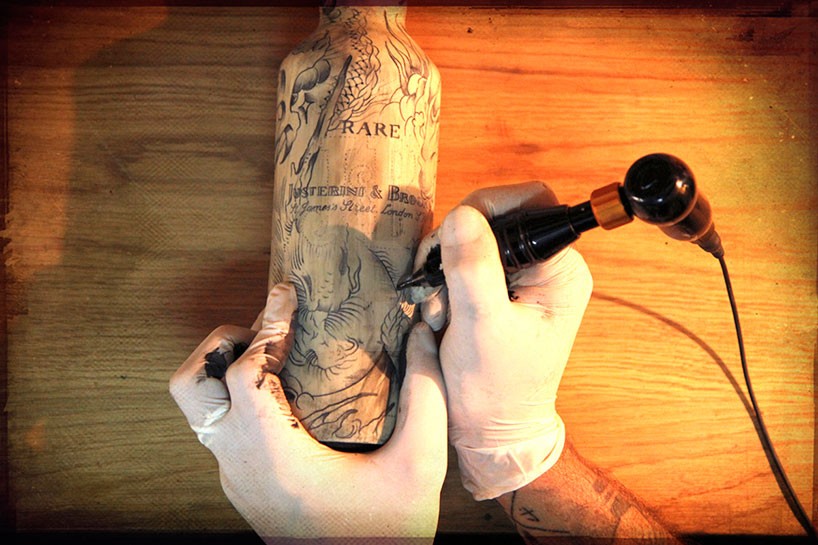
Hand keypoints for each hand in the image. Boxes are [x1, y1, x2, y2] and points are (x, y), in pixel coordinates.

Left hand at [170, 284, 447, 542]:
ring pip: (197, 408)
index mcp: (275, 456)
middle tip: (271, 332)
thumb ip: (426, 395)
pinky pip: (220, 425)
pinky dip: (239, 395)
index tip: (287, 295)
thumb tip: (423, 334)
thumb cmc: (385, 534)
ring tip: (273, 356)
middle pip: (191, 386)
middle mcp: (241, 464)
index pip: (243, 374)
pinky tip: (284, 391)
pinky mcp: (242, 483)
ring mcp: (235, 476)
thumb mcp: (420, 465)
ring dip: (224, 370)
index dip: (266, 325)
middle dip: (224, 345)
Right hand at [419, 182, 592, 500]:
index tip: (448, 238)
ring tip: (436, 309)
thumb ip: (474, 269)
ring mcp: (523, 277)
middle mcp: (548, 267)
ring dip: (445, 266)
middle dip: (457, 244)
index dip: (486, 208)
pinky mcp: (500, 288)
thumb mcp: (481, 326)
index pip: (530, 204)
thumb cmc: (495, 388)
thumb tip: (462, 215)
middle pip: (498, 217)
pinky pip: (466, 261)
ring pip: (475, 237)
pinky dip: (443, 280)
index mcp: (562, 271)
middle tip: (433, 283)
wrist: (491, 430)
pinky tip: (438, 312)